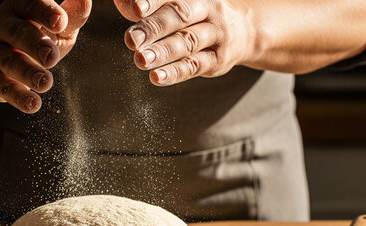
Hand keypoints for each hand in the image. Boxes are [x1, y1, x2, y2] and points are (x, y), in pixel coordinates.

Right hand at [0, 0, 91, 112]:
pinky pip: (3, 87)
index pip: (31, 4)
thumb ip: (72, 16)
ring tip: (46, 82)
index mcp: (19, 5)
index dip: (45, 12)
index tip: (61, 22)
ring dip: (27, 72)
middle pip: (17, 32)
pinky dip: (18, 96)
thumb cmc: (39, 34)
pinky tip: (34, 104)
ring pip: (9, 61)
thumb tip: (85, 1)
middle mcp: (1, 25)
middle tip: (52, 57)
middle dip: (35, 44)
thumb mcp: (57, 25)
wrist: (1, 53)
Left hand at [115, 0, 254, 85]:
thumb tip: (120, 1)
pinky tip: (156, 77)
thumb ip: (150, 4)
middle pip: (180, 16)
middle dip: (153, 28)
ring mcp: (216, 35)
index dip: (154, 1)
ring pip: (187, 42)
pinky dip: (174, 72)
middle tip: (131, 39)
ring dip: (161, 52)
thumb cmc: (200, 14)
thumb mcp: (180, 4)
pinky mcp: (217, 59)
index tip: (136, 8)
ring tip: (140, 59)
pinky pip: (194, 66)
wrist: (245, 31)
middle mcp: (209, 10)